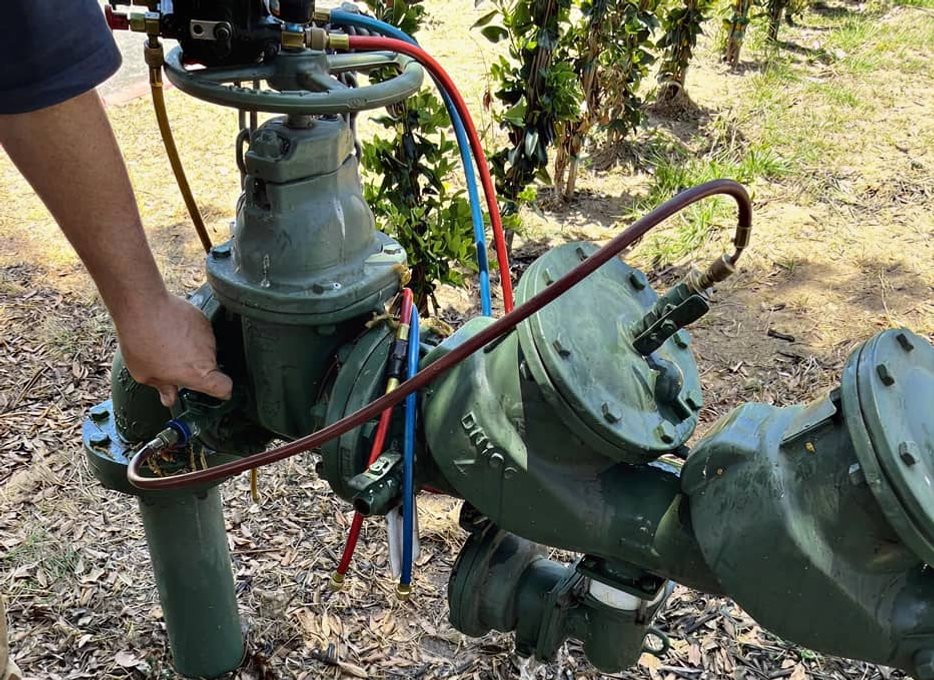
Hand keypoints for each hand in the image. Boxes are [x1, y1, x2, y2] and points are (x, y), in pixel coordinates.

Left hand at [116, 293, 233, 407]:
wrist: (143, 308)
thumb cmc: (142, 342)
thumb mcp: (145, 375)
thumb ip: (163, 388)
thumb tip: (170, 397)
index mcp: (197, 373)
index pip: (225, 388)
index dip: (222, 391)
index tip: (215, 391)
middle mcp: (208, 355)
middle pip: (210, 367)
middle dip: (195, 368)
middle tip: (173, 365)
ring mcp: (208, 335)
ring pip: (204, 349)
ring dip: (191, 350)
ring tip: (168, 345)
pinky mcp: (202, 319)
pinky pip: (200, 332)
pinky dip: (189, 334)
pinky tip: (170, 331)